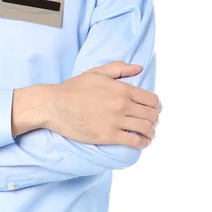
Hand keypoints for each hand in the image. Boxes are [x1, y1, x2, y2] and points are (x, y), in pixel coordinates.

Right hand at [42, 61, 161, 148]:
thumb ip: (119, 69)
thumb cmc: (74, 88)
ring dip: (151, 133)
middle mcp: (121, 105)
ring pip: (146, 129)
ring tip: (148, 134)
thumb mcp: (96, 72)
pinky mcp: (108, 136)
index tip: (153, 109)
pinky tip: (141, 142)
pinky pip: (134, 142)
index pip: (152, 100)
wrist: (56, 105)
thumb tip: (139, 68)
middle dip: (154, 119)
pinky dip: (142, 143)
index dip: (156, 106)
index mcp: (121, 88)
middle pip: (151, 116)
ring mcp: (115, 121)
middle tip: (151, 122)